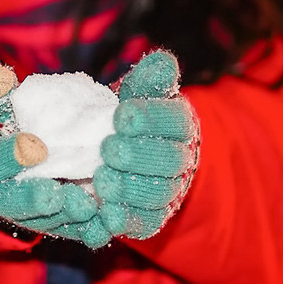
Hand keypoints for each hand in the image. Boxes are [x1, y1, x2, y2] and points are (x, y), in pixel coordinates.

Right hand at [0, 62, 111, 248]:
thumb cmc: (7, 125)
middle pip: (16, 203)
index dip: (5, 157)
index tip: (29, 146)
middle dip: (37, 200)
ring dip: (68, 217)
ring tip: (88, 206)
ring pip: (48, 221)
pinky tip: (106, 224)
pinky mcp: (58, 226)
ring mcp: (31, 215)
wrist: (17, 159)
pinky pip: (73, 233)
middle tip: (59, 193)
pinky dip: (89, 231)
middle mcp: (2, 196)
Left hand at [95, 50, 198, 239]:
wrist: (123, 155)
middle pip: (169, 161)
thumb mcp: (138, 95)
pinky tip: (106, 215)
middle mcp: (180, 161)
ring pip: (156, 195)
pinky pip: (142, 223)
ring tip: (102, 181)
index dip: (152, 119)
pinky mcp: (150, 219)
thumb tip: (163, 60)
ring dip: (130, 189)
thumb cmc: (127, 118)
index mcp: (180, 125)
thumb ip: (149, 80)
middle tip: (109, 149)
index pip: (175, 121)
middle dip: (139, 156)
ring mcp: (167, 193)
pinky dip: (124, 221)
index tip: (122, 115)